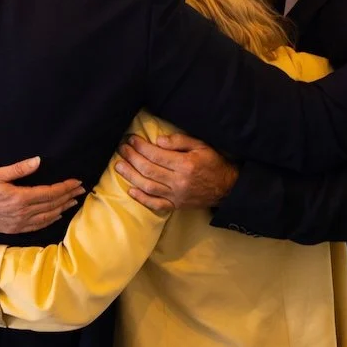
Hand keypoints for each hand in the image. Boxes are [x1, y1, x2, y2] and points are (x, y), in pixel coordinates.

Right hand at [0, 156, 84, 233]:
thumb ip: (18, 169)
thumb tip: (38, 161)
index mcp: (20, 197)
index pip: (50, 193)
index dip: (65, 187)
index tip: (76, 182)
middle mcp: (22, 212)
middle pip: (52, 204)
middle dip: (68, 196)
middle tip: (81, 190)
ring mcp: (19, 223)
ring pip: (48, 216)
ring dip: (62, 208)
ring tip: (73, 202)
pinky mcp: (15, 229)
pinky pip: (38, 226)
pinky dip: (50, 220)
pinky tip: (56, 216)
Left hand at [116, 134, 237, 211]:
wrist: (228, 188)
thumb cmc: (214, 163)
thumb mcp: (202, 145)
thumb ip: (180, 141)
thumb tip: (159, 140)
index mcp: (185, 165)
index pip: (156, 155)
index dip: (140, 147)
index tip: (131, 140)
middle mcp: (179, 181)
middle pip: (148, 170)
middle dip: (131, 158)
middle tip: (122, 149)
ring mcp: (176, 196)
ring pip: (148, 186)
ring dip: (130, 176)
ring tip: (119, 166)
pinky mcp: (176, 206)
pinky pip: (156, 204)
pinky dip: (141, 199)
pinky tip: (130, 190)